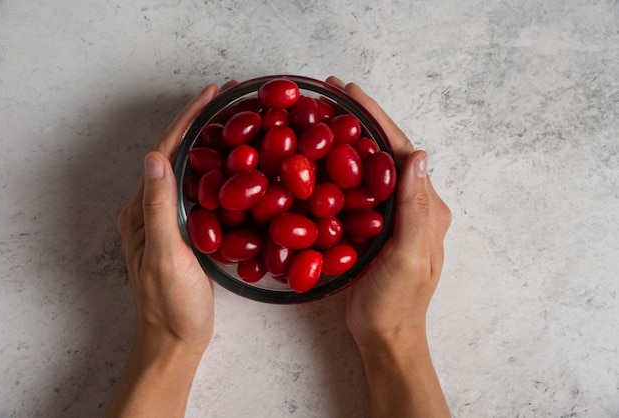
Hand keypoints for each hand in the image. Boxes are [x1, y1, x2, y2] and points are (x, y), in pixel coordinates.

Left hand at [117, 84, 220, 351]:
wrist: (175, 341)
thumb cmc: (170, 304)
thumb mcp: (164, 256)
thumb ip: (158, 209)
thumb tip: (154, 158)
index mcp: (142, 210)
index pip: (164, 153)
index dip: (188, 121)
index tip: (211, 94)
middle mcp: (152, 209)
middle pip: (176, 156)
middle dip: (200, 125)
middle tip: (230, 101)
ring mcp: (170, 221)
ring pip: (191, 172)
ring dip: (210, 144)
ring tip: (236, 123)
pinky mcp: (188, 233)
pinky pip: (202, 192)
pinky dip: (220, 172)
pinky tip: (239, 167)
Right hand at [326, 76, 450, 416]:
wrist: (387, 336)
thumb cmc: (397, 303)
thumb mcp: (407, 257)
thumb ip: (414, 209)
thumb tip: (419, 155)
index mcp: (426, 206)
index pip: (401, 150)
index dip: (376, 118)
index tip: (349, 91)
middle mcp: (413, 204)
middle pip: (385, 152)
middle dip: (361, 121)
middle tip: (331, 95)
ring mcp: (393, 215)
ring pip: (371, 167)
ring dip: (350, 139)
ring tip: (323, 117)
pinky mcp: (375, 227)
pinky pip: (359, 188)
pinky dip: (341, 167)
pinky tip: (320, 159)